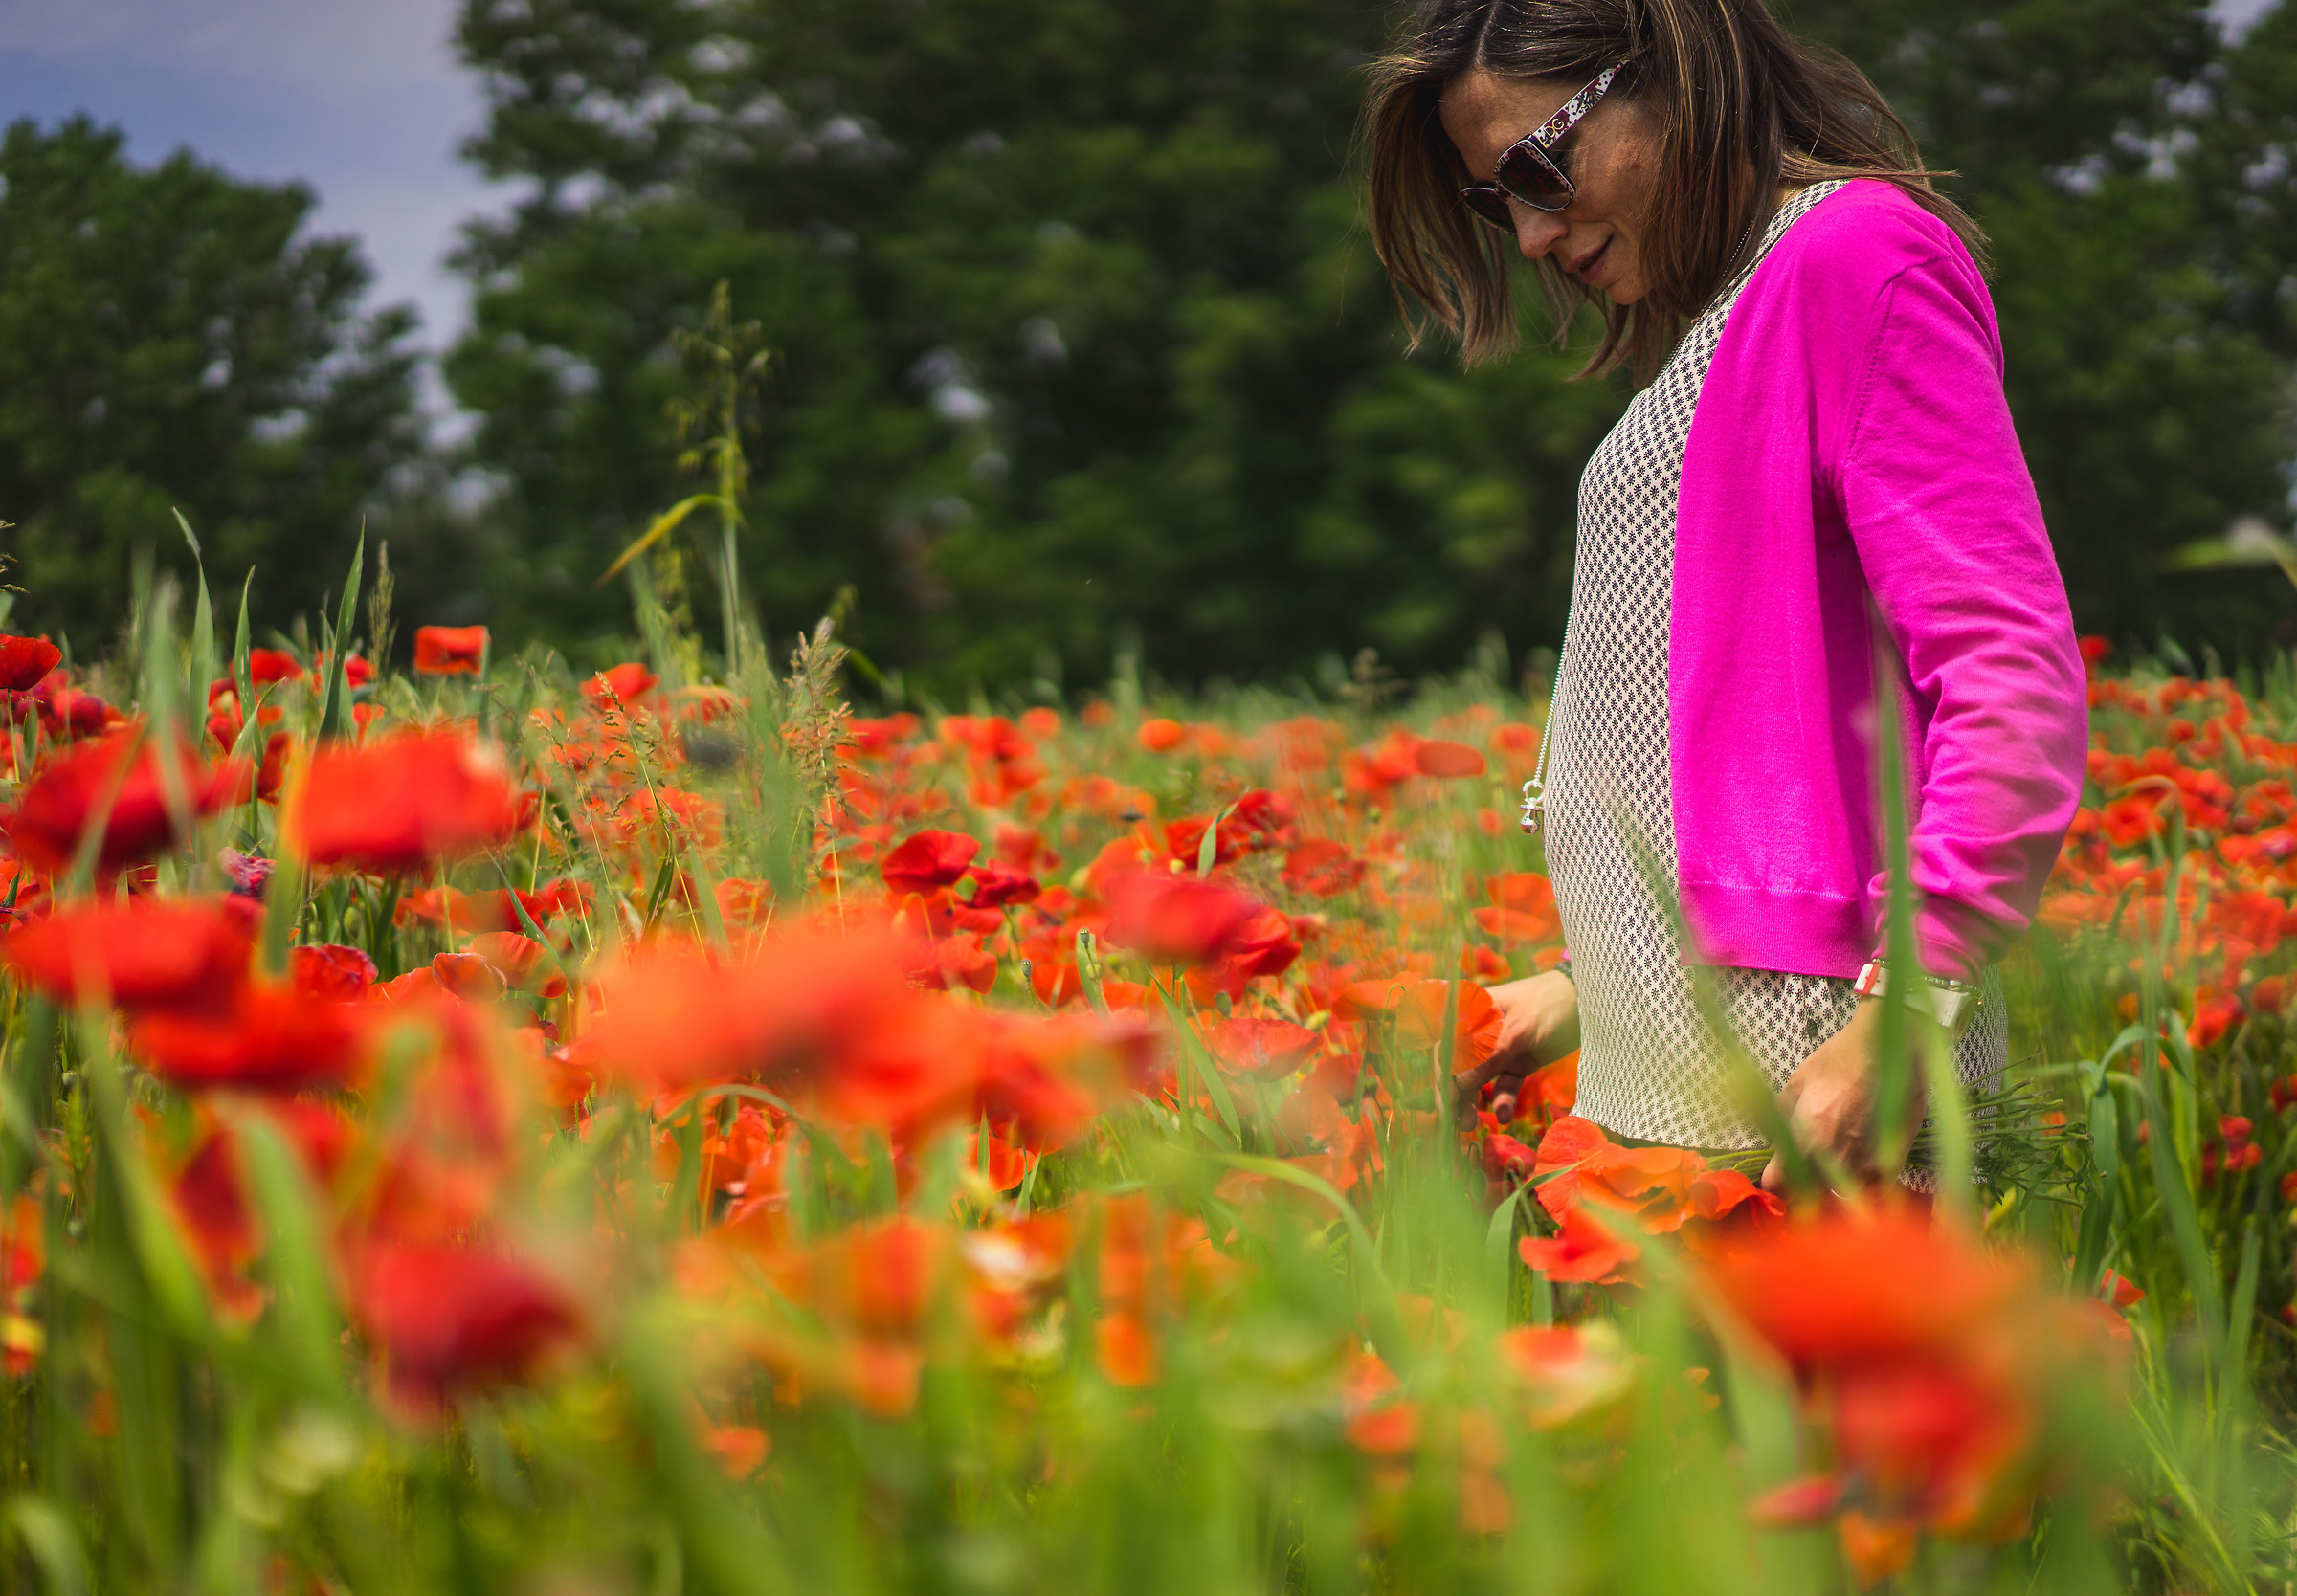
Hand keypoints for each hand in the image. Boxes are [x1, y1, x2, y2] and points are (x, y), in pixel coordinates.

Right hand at [1452, 971, 1579, 1130]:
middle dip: (1454, 1094)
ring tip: (1468, 1126)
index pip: (1448, 1045)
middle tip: (1452, 1120)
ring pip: (1477, 1080)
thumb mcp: (1518, 1031)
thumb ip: (1489, 1057)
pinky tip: (1503, 1116)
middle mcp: (1480, 1032)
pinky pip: (1504, 1084)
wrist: (1588, 1005)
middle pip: (1459, 1066)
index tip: (1444, 1099)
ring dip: (1471, 1102)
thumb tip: (1459, 1082)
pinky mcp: (1518, 1063)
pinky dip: (1502, 1100)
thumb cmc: (1549, 1005)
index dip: (1442, 1073)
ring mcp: (1499, 1049)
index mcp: (1473, 1013)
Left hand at [1758, 1002, 1922, 1193]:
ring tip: (1833, 1167)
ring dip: (1832, 1188)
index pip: (1777, 1187)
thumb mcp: (1796, 1084)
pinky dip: (1864, 1187)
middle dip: (1801, 1188)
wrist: (1888, 1047)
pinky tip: (1861, 1168)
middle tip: (1805, 1170)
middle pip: (1808, 1197)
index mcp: (1804, 1142)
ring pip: (1840, 1197)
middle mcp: (1833, 1162)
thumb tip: (1776, 1146)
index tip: (1777, 1176)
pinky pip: (1872, 1192)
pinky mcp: (1892, 1164)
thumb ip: (1781, 1121)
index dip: (1774, 1183)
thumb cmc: (1838, 1061)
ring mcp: (1865, 1167)